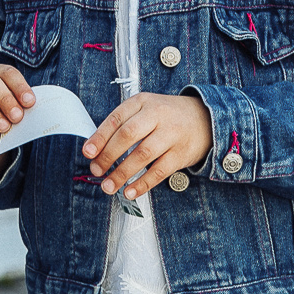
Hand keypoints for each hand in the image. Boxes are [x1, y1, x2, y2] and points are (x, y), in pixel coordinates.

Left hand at [82, 92, 213, 202]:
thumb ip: (123, 124)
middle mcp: (157, 115)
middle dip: (108, 156)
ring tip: (108, 186)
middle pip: (128, 135)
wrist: (205, 118)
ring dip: (122, 173)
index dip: (99, 137)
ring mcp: (171, 134)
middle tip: (96, 170)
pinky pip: (159, 171)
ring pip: (142, 154)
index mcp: (143, 102)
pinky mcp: (181, 153)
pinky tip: (130, 191)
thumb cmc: (167, 116)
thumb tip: (96, 149)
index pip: (116, 119)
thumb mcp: (145, 109)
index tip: (87, 152)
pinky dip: (143, 183)